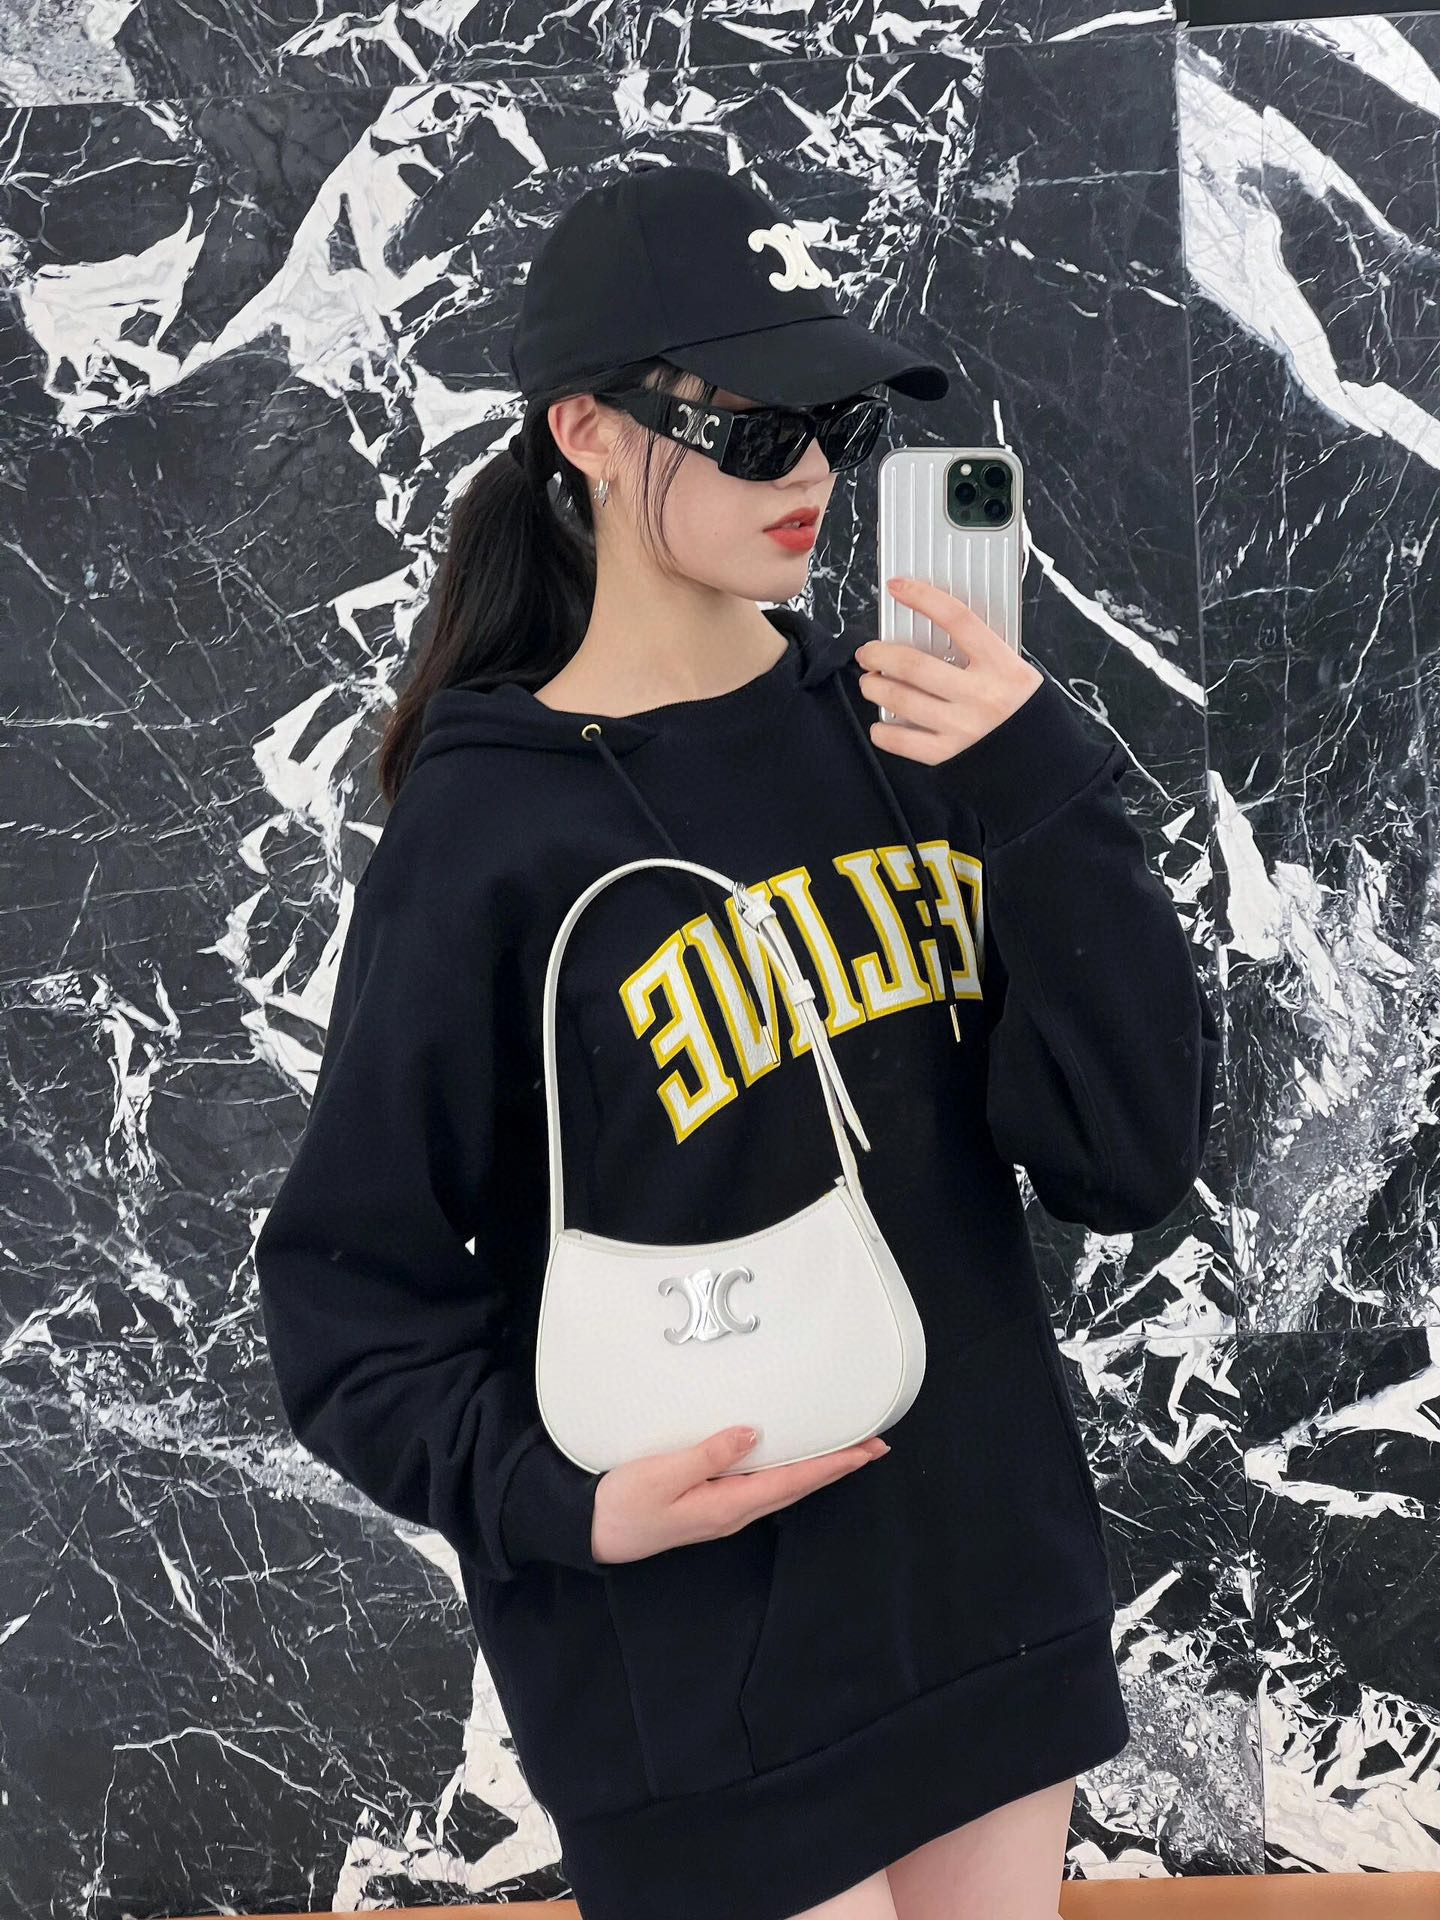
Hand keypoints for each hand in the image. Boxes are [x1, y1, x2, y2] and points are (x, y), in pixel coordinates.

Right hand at [590, 1425, 890, 1565]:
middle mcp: (734, 1512)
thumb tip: (754, 1434)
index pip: (792, 1482)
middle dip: (837, 1467)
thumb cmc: (623, 1503)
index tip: (865, 1451)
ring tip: (846, 1452)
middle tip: (874, 1447)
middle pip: (798, 1487)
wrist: (593, 1531)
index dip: (831, 1465)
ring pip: (784, 1488)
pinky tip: (792, 1460)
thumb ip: (709, 1453)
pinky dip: (790, 1471)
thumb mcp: (662, 1474)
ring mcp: (724, 1511)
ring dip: (817, 1469)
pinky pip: (764, 1486)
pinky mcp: (712, 1504)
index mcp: (728, 1505)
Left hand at [852, 576, 1044, 765]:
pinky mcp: (950, 753)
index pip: (957, 619)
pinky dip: (883, 730)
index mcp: (1001, 665)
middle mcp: (981, 695)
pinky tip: (881, 722)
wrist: (1039, 755)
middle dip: (879, 655)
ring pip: (902, 700)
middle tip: (868, 653)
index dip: (922, 598)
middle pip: (914, 665)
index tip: (898, 587)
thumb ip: (976, 651)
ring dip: (875, 688)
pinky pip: (903, 741)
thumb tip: (925, 630)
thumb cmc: (1019, 706)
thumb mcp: (1010, 668)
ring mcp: (964, 726)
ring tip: (870, 682)